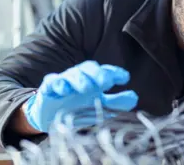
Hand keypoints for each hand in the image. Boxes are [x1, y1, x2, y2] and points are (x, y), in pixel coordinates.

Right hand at [24, 60, 138, 132]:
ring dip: (80, 80)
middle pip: (89, 68)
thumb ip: (116, 102)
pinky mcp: (48, 88)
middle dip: (98, 74)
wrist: (50, 116)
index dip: (115, 72)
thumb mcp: (99, 106)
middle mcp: (80, 77)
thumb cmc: (78, 106)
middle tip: (106, 82)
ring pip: (72, 74)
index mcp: (93, 80)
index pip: (105, 71)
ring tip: (86, 89)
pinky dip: (57, 84)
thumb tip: (135, 98)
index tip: (125, 78)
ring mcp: (64, 81)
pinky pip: (52, 82)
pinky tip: (63, 90)